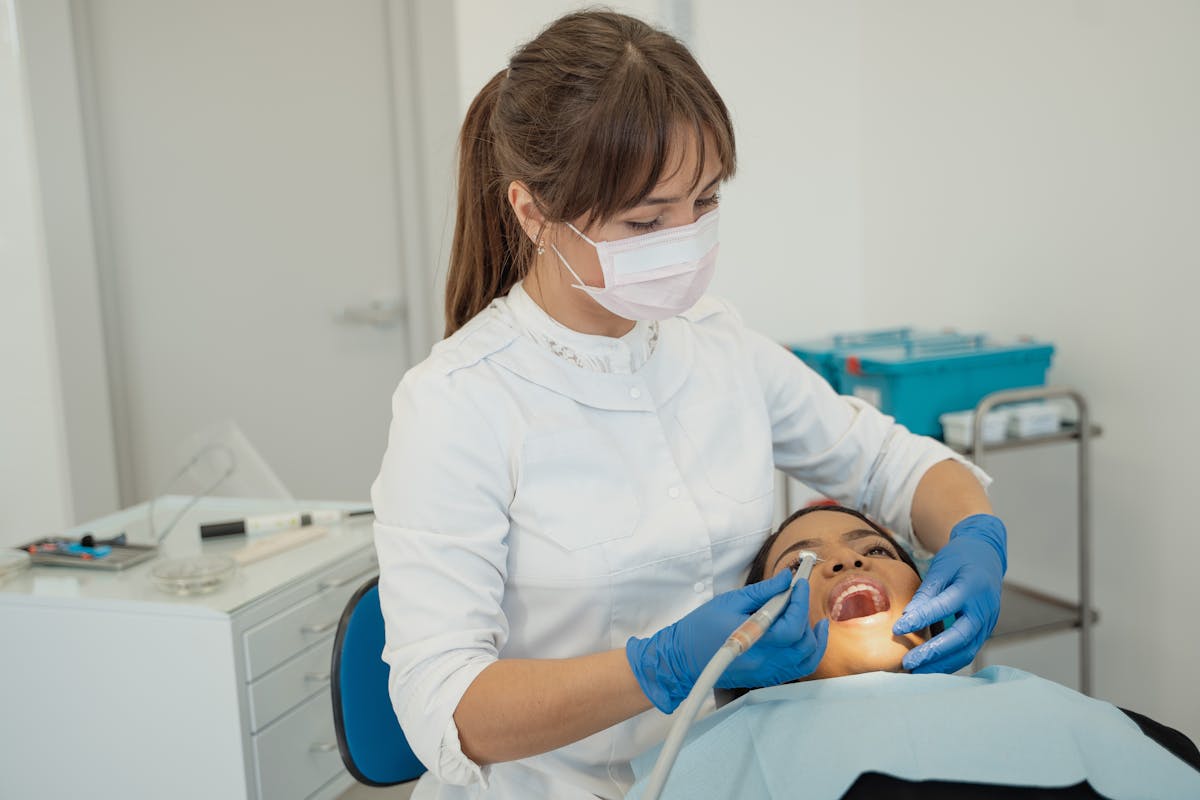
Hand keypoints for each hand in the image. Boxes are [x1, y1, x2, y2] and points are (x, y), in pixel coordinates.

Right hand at [626, 570, 828, 712]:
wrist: (682, 659)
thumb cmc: (701, 628)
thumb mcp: (730, 601)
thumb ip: (763, 591)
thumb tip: (786, 578)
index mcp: (754, 641)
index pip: (792, 626)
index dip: (800, 602)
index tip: (799, 583)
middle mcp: (764, 661)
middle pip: (802, 642)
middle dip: (805, 613)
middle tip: (797, 593)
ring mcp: (767, 673)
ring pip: (806, 659)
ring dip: (813, 636)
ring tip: (808, 615)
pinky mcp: (766, 677)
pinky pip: (797, 668)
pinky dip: (808, 651)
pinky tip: (807, 635)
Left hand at [893, 514, 1006, 673]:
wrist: (987, 556)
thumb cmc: (960, 559)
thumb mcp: (942, 567)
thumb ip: (926, 592)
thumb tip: (907, 616)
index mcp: (972, 587)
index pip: (944, 606)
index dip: (921, 619)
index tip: (897, 629)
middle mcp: (984, 608)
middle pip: (960, 637)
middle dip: (934, 653)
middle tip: (908, 663)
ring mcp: (989, 622)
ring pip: (967, 650)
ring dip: (942, 664)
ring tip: (916, 672)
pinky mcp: (986, 631)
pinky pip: (969, 650)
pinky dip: (950, 661)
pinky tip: (931, 668)